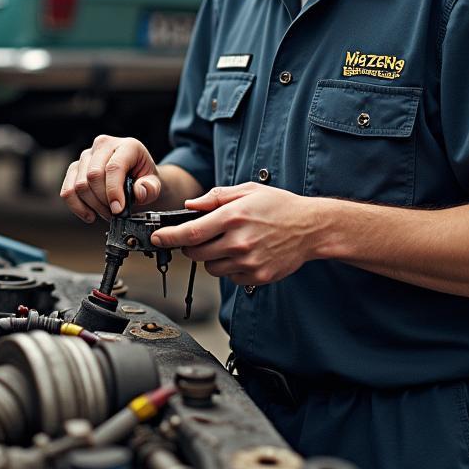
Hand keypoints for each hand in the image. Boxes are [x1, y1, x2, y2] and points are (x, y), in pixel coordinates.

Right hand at [59, 135, 161, 223]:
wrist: (135, 178)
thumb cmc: (143, 179)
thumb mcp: (154, 184)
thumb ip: (150, 188)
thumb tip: (139, 191)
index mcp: (127, 145)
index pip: (114, 167)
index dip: (114, 191)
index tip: (118, 209)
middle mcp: (103, 145)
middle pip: (93, 176)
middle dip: (103, 200)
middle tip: (114, 213)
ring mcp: (87, 155)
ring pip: (80, 184)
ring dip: (92, 205)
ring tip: (106, 213)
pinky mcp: (75, 168)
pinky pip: (68, 190)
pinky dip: (77, 206)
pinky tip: (89, 215)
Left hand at [150, 182, 329, 284]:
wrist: (311, 228)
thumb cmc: (278, 206)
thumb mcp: (247, 191)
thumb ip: (215, 197)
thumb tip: (190, 205)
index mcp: (233, 217)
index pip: (191, 232)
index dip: (169, 237)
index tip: (157, 238)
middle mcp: (239, 241)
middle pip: (196, 253)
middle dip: (190, 246)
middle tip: (199, 237)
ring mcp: (248, 261)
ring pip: (211, 267)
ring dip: (210, 258)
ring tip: (227, 244)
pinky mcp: (257, 276)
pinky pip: (229, 277)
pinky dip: (229, 268)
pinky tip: (243, 254)